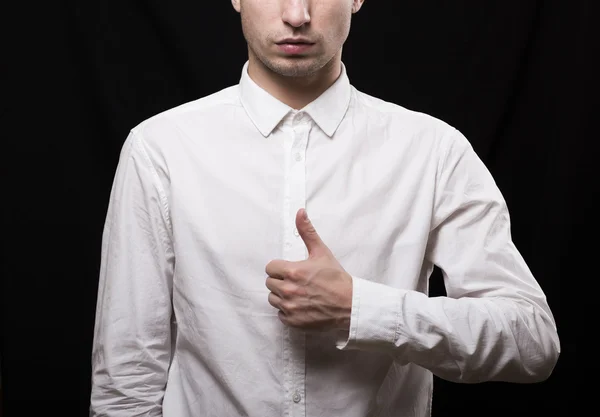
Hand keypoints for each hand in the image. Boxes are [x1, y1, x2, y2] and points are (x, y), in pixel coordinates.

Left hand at [265, 208, 352, 330]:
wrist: (350, 304)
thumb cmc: (336, 278)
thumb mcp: (321, 252)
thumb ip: (307, 232)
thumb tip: (300, 212)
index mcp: (292, 271)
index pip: (270, 268)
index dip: (280, 268)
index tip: (291, 270)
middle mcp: (288, 290)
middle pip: (270, 283)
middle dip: (280, 281)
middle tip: (296, 281)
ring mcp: (290, 307)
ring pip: (273, 299)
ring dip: (282, 296)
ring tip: (299, 293)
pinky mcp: (293, 321)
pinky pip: (280, 315)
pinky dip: (288, 311)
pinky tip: (301, 305)